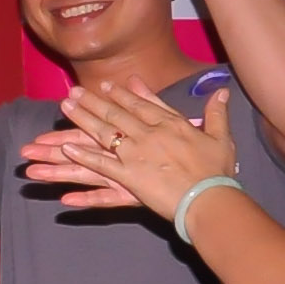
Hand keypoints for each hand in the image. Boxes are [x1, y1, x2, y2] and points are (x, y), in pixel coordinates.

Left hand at [21, 80, 232, 222]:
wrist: (211, 197)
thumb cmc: (218, 170)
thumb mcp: (220, 136)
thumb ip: (216, 112)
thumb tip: (222, 90)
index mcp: (169, 125)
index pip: (139, 105)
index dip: (120, 95)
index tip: (104, 86)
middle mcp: (148, 136)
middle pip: (115, 116)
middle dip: (92, 104)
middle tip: (71, 94)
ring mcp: (136, 156)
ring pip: (103, 136)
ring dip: (80, 123)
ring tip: (62, 112)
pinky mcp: (129, 178)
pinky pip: (101, 166)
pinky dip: (83, 158)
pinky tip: (66, 151)